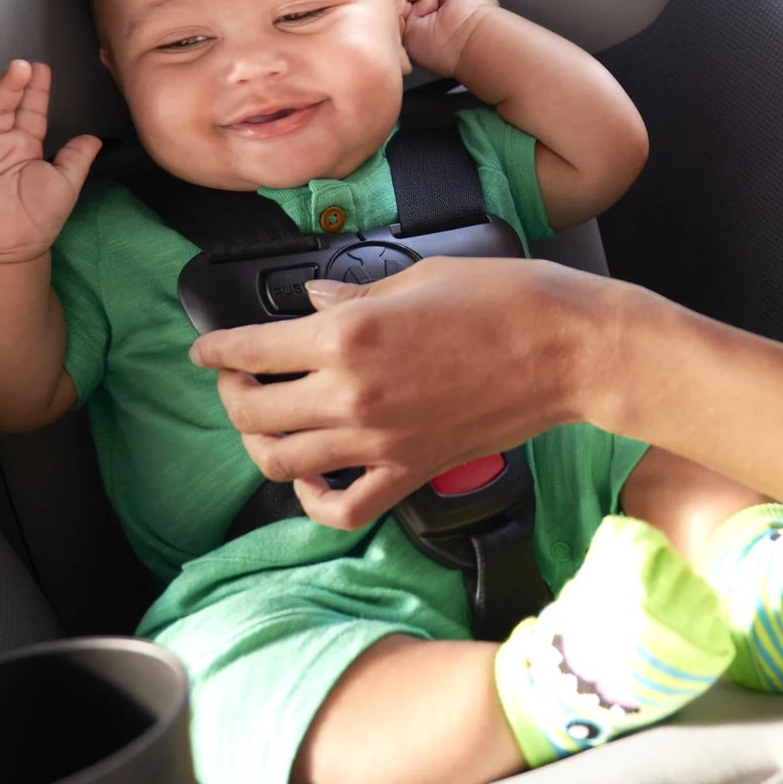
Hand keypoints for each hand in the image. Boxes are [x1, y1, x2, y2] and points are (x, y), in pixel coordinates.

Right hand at [0, 60, 99, 264]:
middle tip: (20, 67)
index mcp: (23, 145)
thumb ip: (76, 159)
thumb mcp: (64, 185)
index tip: (41, 68)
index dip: (35, 91)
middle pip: (0, 106)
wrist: (9, 250)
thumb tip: (94, 139)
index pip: (29, 111)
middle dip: (10, 85)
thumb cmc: (37, 220)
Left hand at [187, 255, 614, 528]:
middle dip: (231, 392)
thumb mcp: (421, 276)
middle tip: (236, 376)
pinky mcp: (413, 470)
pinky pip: (344, 507)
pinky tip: (311, 477)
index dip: (218, 347)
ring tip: (264, 421)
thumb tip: (311, 303)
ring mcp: (381, 442)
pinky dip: (312, 500)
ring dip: (259, 442)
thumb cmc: (512, 301)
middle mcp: (354, 396)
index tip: (209, 347)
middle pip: (253, 411)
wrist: (573, 350)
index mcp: (350, 337)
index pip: (250, 348)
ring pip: (282, 462)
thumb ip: (354, 296)